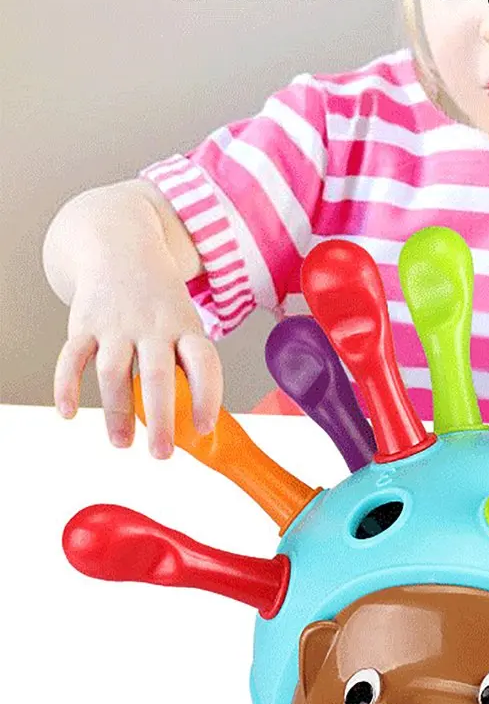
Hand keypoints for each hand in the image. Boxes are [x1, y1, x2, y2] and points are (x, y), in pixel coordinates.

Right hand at [53, 254, 222, 457]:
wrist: (123, 248)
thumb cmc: (161, 302)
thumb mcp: (186, 323)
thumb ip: (188, 367)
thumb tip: (199, 425)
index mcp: (186, 327)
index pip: (204, 362)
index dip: (207, 395)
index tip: (204, 427)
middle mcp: (153, 327)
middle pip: (158, 376)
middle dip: (161, 418)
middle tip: (162, 455)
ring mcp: (116, 325)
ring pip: (114, 372)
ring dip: (117, 412)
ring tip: (123, 444)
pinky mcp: (83, 324)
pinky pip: (72, 357)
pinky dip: (66, 386)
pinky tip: (68, 413)